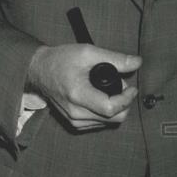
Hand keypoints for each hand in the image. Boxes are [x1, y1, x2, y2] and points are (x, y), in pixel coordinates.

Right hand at [26, 44, 141, 130]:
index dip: (127, 99)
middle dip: (124, 103)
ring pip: (109, 123)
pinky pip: (99, 124)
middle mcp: (75, 112)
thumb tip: (137, 62)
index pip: (111, 108)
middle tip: (121, 87)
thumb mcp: (87, 52)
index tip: (131, 88)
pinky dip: (106, 113)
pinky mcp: (74, 124)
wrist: (39, 70)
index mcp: (78, 94)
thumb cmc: (61, 59)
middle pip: (114, 118)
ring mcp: (74, 120)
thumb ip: (114, 58)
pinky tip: (101, 98)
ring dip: (115, 108)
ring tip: (109, 90)